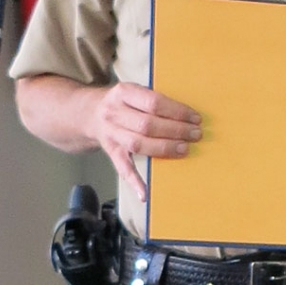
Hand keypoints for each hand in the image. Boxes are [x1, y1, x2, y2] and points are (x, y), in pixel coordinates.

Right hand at [87, 83, 201, 200]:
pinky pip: (123, 168)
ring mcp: (111, 134)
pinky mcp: (111, 152)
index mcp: (123, 93)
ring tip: (185, 149)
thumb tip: (188, 114)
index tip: (195, 118)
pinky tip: (146, 193)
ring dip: (165, 148)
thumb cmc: (123, 103)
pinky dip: (135, 181)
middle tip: (195, 134)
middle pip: (148, 124)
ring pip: (139, 144)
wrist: (90, 113)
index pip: (154, 102)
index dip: (177, 111)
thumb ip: (155, 100)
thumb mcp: (134, 91)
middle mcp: (114, 113)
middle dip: (176, 130)